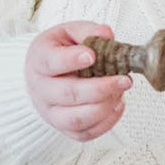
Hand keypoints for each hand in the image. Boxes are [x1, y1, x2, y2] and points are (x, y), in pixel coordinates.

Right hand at [25, 22, 131, 141]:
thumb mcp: (68, 33)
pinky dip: (106, 123)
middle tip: (124, 80)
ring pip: (76, 119)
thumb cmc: (57, 52)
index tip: (91, 55)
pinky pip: (85, 133)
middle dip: (100, 89)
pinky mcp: (63, 128)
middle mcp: (41, 90)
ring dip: (104, 108)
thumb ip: (87, 31)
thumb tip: (106, 33)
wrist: (42, 76)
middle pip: (68, 94)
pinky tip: (117, 105)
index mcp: (39, 61)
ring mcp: (51, 112)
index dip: (71, 60)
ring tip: (121, 93)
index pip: (52, 62)